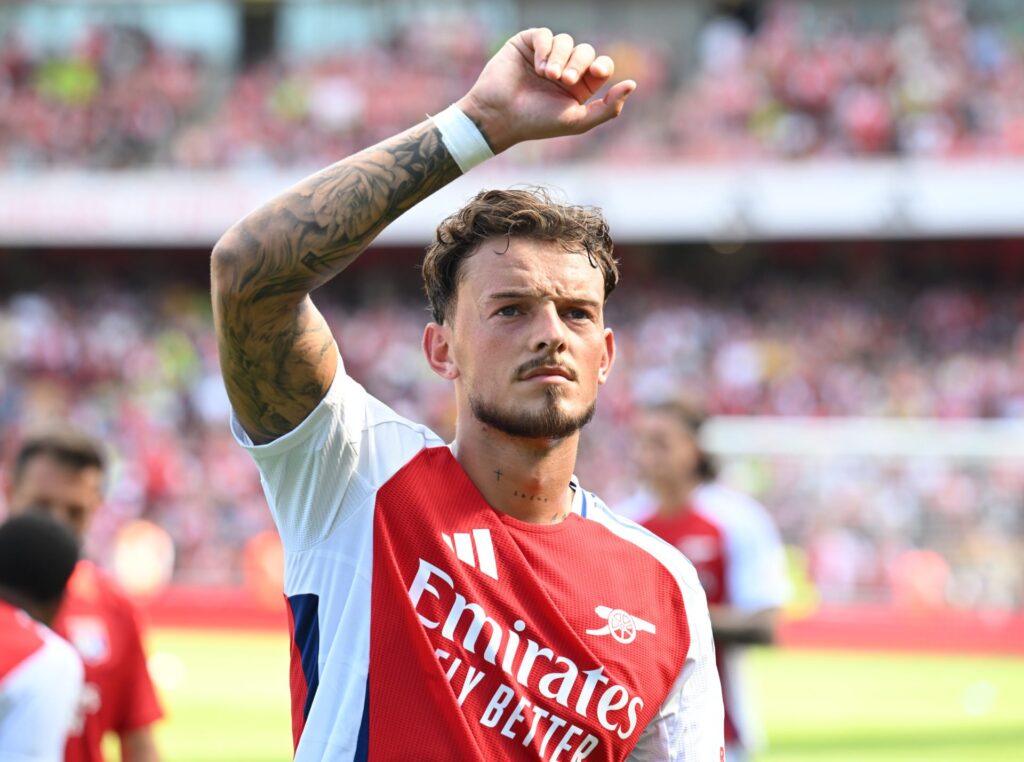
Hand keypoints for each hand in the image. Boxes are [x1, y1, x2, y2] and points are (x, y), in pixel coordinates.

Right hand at [456, 28, 636, 152]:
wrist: (500, 117)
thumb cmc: (537, 123)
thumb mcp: (577, 121)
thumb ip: (608, 108)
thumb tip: (633, 84)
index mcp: (579, 86)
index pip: (601, 66)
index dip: (600, 66)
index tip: (594, 74)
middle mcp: (564, 68)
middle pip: (585, 51)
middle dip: (578, 63)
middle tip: (564, 80)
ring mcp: (545, 55)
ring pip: (566, 41)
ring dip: (559, 58)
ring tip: (547, 76)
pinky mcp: (527, 44)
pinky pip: (544, 35)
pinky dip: (544, 48)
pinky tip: (537, 67)